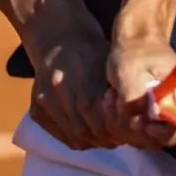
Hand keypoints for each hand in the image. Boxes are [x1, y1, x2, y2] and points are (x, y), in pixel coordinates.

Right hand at [29, 25, 128, 150]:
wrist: (57, 36)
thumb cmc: (92, 48)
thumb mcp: (111, 63)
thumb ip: (120, 91)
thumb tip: (139, 121)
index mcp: (81, 73)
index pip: (100, 118)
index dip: (116, 128)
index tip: (128, 128)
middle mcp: (59, 87)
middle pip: (87, 130)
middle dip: (107, 136)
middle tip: (120, 135)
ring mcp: (45, 99)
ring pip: (74, 136)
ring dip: (94, 139)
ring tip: (106, 133)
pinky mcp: (36, 109)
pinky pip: (61, 135)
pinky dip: (77, 138)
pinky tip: (88, 129)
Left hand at [105, 34, 175, 148]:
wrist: (135, 40)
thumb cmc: (133, 52)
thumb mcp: (128, 72)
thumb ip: (136, 98)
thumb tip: (141, 123)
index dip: (161, 133)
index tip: (139, 124)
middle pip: (167, 135)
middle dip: (138, 126)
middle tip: (116, 105)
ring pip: (155, 133)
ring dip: (129, 122)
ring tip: (113, 99)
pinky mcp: (166, 111)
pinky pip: (149, 127)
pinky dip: (130, 119)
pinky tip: (117, 102)